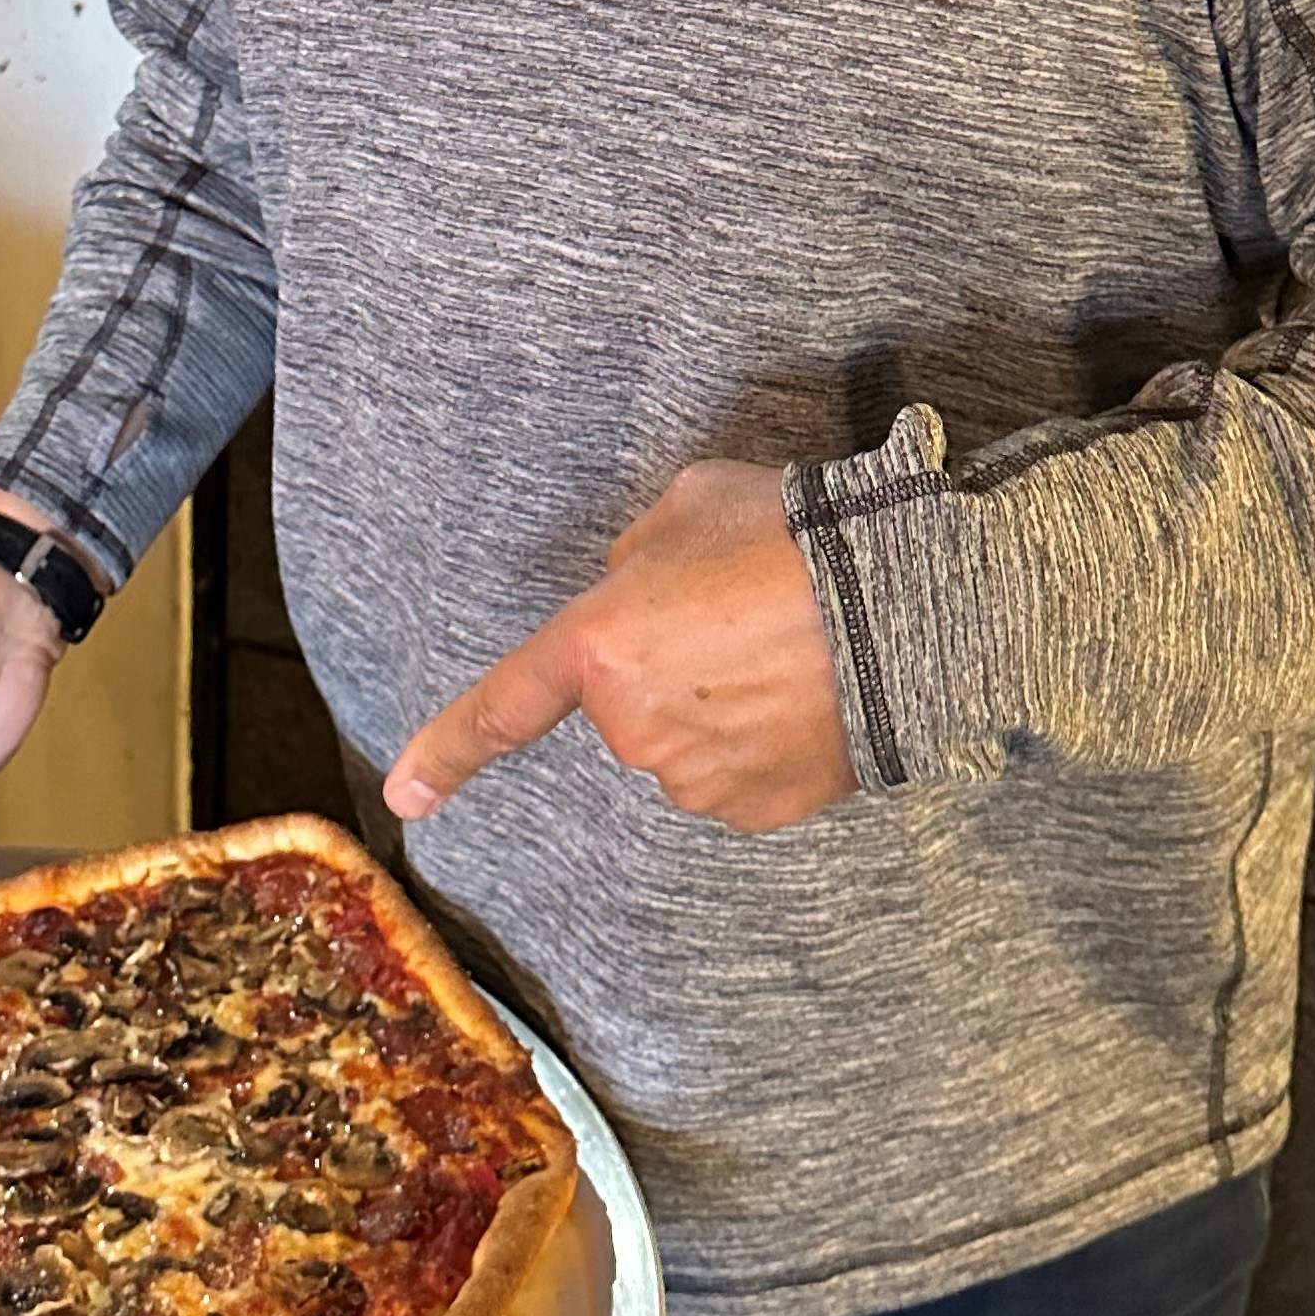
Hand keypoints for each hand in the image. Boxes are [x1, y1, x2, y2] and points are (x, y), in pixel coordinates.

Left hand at [383, 460, 853, 834]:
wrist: (908, 603)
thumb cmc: (792, 536)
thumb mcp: (687, 506)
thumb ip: (637, 558)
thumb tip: (638, 592)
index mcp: (599, 646)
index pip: (505, 706)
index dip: (449, 752)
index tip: (406, 799)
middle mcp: (634, 729)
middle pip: (629, 704)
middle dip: (666, 664)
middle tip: (740, 611)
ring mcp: (696, 779)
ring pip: (685, 743)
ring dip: (720, 704)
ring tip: (789, 647)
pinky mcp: (758, 810)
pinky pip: (740, 776)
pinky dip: (766, 741)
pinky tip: (811, 692)